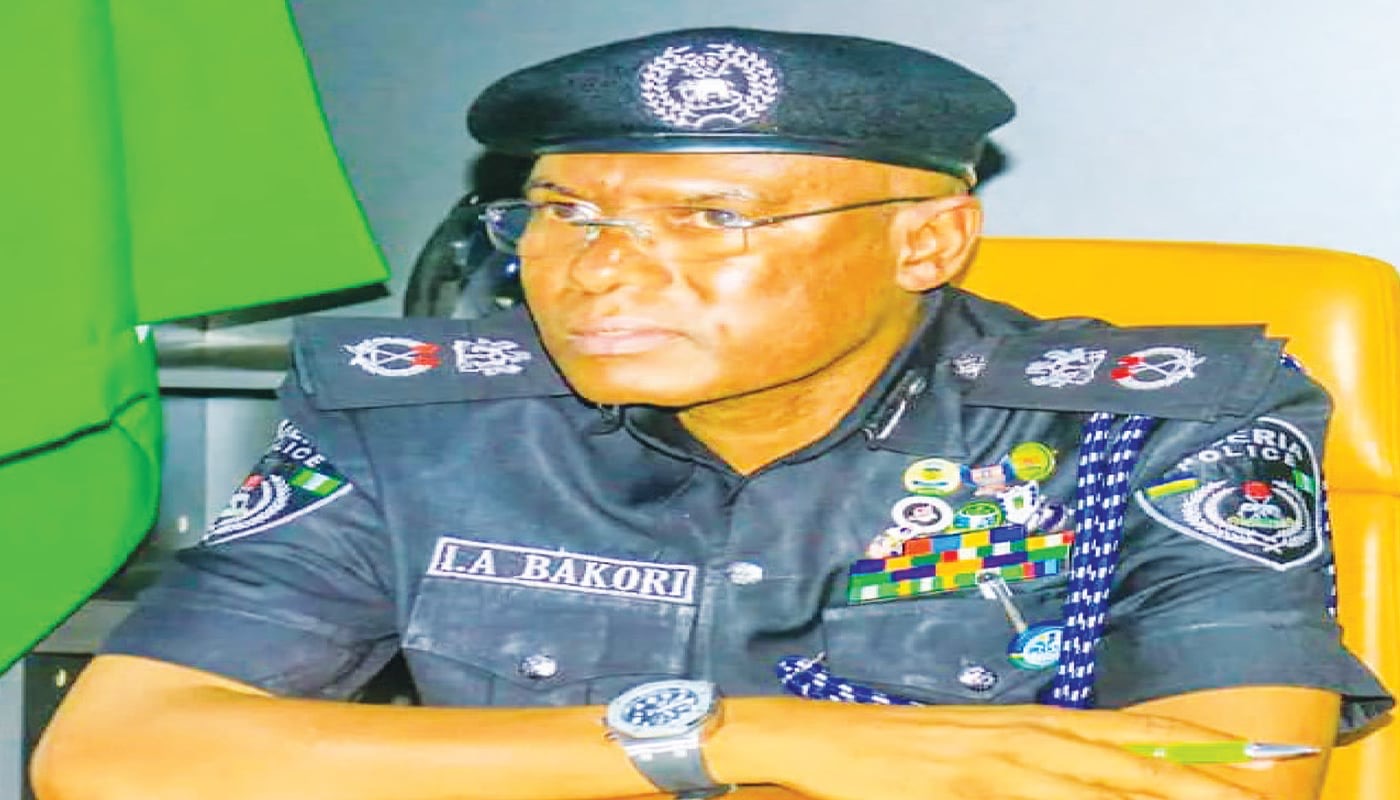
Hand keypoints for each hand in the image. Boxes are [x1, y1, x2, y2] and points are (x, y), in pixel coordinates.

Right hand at [737, 700, 1267, 799]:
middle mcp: (1016, 732)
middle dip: (1195, 772)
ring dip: (1155, 787)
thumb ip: (1020, 762)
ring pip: (1091, 776)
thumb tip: (1070, 775)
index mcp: (1021, 721)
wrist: (816, 739)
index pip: (1119, 730)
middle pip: (1121, 754)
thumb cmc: (888, 749)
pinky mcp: (962, 780)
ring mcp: (991, 756)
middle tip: (1259, 783)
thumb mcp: (964, 750)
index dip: (1183, 741)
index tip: (1243, 753)